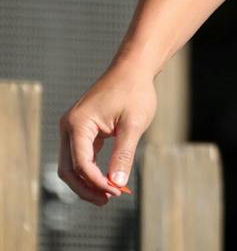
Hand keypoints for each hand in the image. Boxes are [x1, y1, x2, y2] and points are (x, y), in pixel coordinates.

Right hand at [57, 63, 156, 204]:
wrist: (133, 69)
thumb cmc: (135, 92)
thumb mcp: (134, 124)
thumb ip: (124, 154)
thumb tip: (117, 183)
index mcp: (77, 125)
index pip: (81, 164)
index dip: (97, 182)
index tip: (116, 192)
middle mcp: (68, 127)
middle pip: (69, 169)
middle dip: (87, 188)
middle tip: (108, 201)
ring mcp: (72, 128)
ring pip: (73, 165)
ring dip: (88, 181)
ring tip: (110, 194)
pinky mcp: (81, 129)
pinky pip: (81, 156)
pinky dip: (92, 169)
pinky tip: (109, 179)